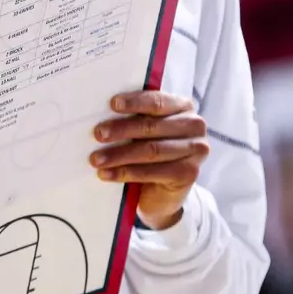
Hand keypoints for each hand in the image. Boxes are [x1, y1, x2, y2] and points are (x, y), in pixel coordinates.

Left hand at [91, 90, 208, 228]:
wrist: (163, 191)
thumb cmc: (150, 152)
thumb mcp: (145, 131)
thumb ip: (135, 118)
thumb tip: (103, 112)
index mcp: (183, 106)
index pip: (157, 101)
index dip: (134, 102)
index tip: (113, 104)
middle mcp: (194, 125)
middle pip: (152, 126)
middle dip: (121, 130)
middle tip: (98, 134)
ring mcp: (195, 150)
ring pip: (151, 150)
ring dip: (119, 155)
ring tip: (96, 159)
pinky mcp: (189, 173)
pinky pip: (152, 172)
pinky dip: (125, 173)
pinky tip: (106, 174)